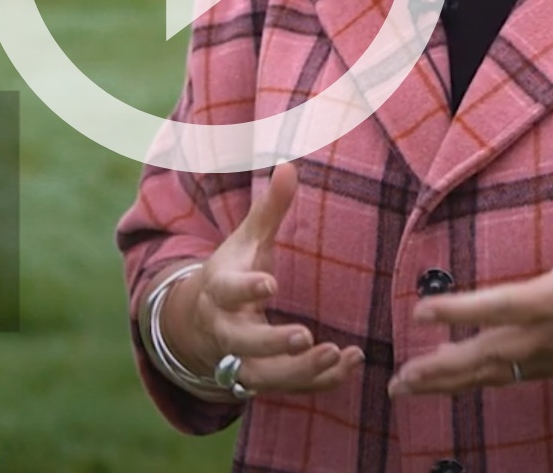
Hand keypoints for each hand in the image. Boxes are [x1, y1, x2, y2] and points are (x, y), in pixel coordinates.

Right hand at [164, 163, 364, 394]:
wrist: (202, 321)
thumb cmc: (234, 270)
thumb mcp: (247, 239)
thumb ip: (270, 207)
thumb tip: (288, 165)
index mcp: (219, 289)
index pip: (227, 290)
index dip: (246, 288)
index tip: (269, 284)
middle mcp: (225, 329)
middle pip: (241, 342)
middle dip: (271, 343)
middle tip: (303, 336)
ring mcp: (241, 359)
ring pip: (264, 376)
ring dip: (299, 371)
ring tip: (335, 355)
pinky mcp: (261, 378)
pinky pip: (287, 388)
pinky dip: (317, 381)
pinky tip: (349, 364)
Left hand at [388, 142, 552, 396]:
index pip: (498, 306)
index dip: (458, 310)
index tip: (419, 311)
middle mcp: (551, 336)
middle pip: (486, 356)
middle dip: (440, 368)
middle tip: (397, 378)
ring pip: (492, 375)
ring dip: (447, 383)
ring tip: (403, 389)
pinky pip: (509, 379)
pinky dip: (475, 383)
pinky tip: (445, 385)